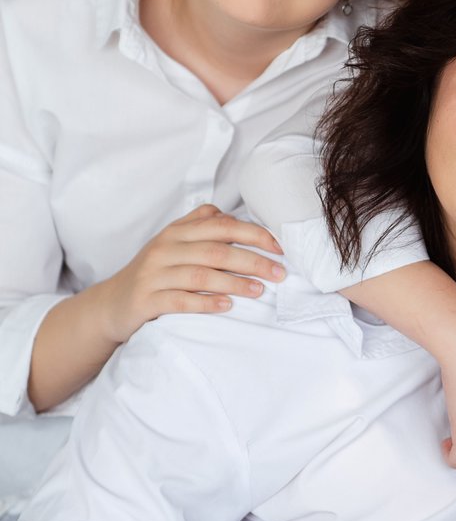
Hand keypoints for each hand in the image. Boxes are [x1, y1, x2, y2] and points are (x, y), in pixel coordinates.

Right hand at [96, 204, 283, 343]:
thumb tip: (232, 215)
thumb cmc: (154, 271)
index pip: (222, 226)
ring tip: (259, 290)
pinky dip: (206, 303)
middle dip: (253, 261)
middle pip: (216, 251)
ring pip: (200, 275)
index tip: (280, 248)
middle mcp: (165, 249)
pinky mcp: (145, 300)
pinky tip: (227, 306)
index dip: (255, 235)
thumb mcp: (174, 243)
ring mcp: (153, 274)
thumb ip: (200, 225)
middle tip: (279, 273)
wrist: (111, 304)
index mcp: (177, 232)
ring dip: (235, 283)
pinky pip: (180, 301)